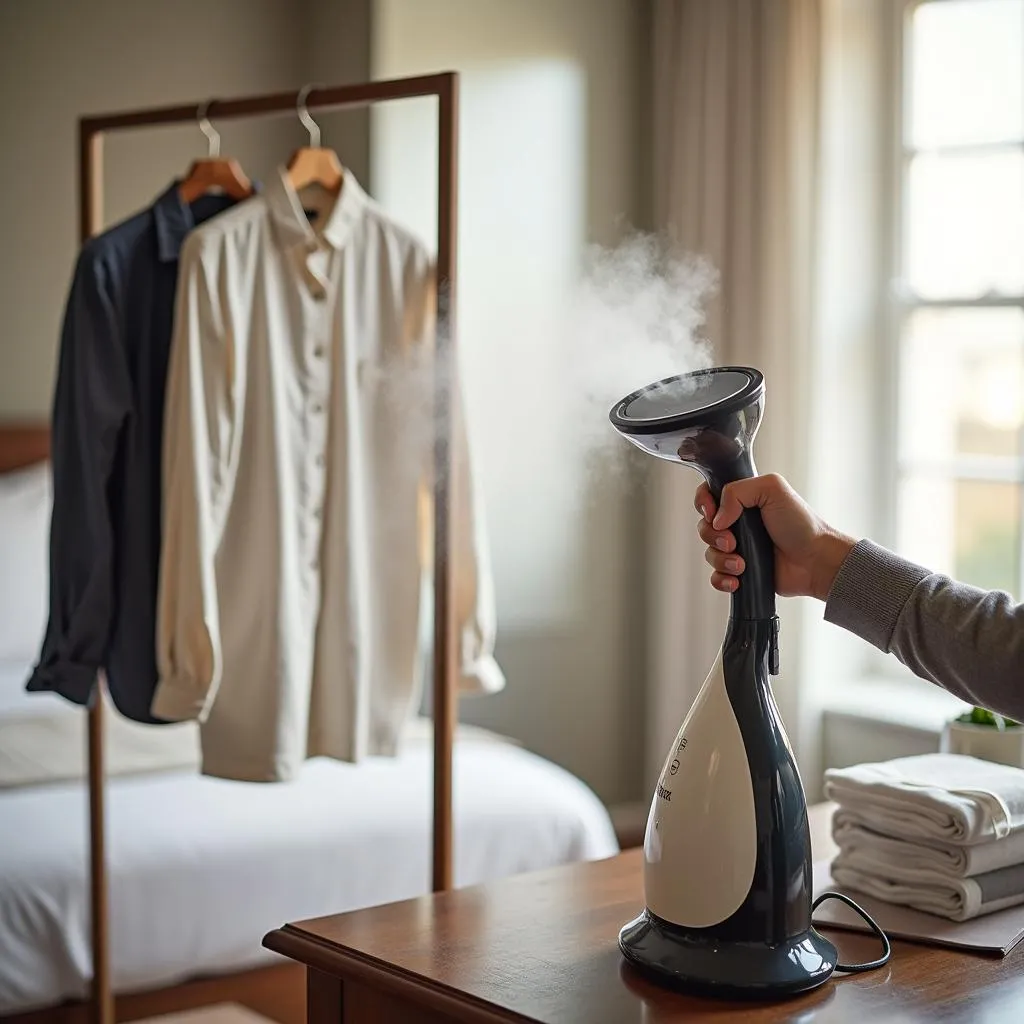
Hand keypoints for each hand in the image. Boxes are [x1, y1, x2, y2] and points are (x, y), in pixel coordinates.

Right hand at [694, 474, 854, 600]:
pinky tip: (737, 579)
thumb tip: (717, 519)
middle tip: (733, 542)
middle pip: (704, 527)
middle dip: (712, 536)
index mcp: (743, 501)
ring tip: (742, 564)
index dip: (704, 504)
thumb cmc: (802, 525)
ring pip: (709, 554)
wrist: (816, 561)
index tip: (713, 513)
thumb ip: (737, 491)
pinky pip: (717, 577)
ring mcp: (739, 548)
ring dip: (721, 560)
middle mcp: (739, 523)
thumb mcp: (772, 488)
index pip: (707, 495)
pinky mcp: (741, 572)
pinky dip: (722, 579)